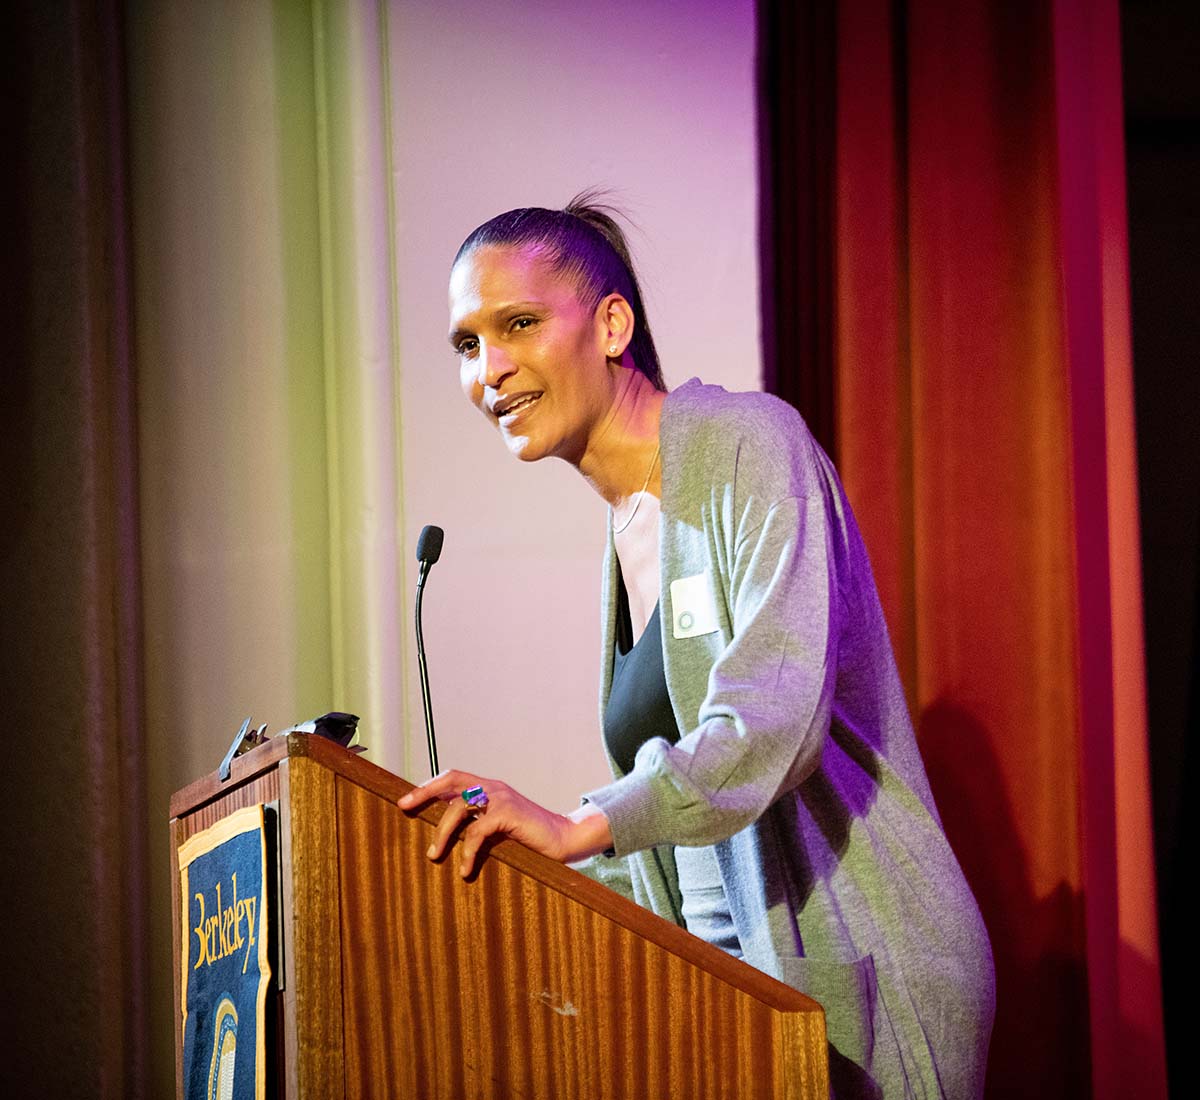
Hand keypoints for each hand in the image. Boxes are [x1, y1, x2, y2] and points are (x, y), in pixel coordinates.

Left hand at [398, 769, 611, 877]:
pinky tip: (464, 870)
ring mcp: (502, 798)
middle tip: (405, 807)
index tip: (406, 800)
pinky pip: (478, 831)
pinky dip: (467, 851)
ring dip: (443, 832)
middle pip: (452, 780)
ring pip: (460, 807)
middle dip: (425, 792)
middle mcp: (493, 787)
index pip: (453, 777)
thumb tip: (445, 835)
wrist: (562, 839)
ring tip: (434, 856)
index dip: (429, 786)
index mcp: (489, 788)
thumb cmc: (527, 838)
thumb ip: (477, 823)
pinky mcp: (509, 814)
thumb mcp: (498, 826)